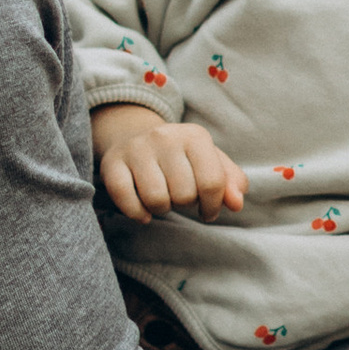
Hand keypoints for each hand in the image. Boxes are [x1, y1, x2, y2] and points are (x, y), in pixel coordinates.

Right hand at [93, 101, 245, 222]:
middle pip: (184, 195)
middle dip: (185, 204)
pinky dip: (137, 213)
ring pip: (156, 200)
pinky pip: (126, 200)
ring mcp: (136, 149)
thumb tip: (237, 203)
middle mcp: (165, 137)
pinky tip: (143, 211)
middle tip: (179, 197)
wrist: (135, 136)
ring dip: (161, 210)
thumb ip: (230, 182)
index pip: (212, 183)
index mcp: (195, 135)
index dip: (213, 206)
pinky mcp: (112, 163)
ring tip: (163, 199)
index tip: (208, 211)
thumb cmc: (181, 157)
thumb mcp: (210, 161)